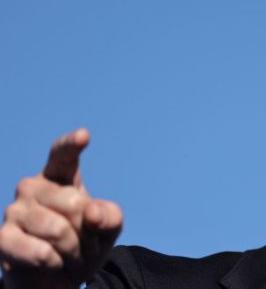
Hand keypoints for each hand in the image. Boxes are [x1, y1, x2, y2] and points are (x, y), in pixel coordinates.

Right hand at [0, 129, 122, 288]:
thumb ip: (110, 216)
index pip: (63, 155)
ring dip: (75, 250)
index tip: (84, 136)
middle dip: (88, 232)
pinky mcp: (3, 239)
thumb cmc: (84, 246)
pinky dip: (55, 263)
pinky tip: (51, 263)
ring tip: (71, 255)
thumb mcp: (108, 229)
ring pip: (59, 230)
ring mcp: (14, 211)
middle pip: (75, 203)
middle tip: (86, 244)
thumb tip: (91, 212)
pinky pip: (41, 251)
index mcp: (59, 177)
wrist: (58, 281)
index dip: (71, 145)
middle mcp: (32, 187)